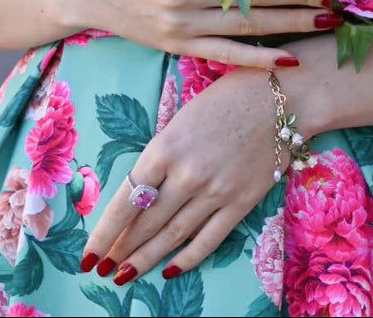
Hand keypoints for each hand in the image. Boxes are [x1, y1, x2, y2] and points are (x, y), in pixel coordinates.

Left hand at [80, 65, 281, 282]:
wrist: (282, 98)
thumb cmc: (227, 97)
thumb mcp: (182, 117)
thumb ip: (162, 154)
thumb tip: (141, 188)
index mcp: (166, 147)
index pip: (126, 200)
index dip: (105, 231)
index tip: (89, 253)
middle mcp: (187, 175)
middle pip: (146, 222)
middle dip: (120, 249)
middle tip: (102, 268)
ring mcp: (215, 192)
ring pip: (173, 236)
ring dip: (145, 259)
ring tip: (125, 275)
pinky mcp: (240, 203)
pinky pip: (208, 239)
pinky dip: (187, 258)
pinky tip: (170, 270)